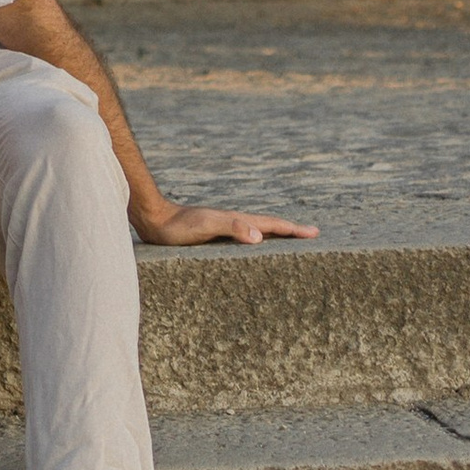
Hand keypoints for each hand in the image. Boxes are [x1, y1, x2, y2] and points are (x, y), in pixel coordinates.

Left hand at [136, 199, 316, 247]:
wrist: (155, 220)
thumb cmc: (178, 226)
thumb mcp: (205, 226)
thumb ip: (231, 227)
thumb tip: (259, 237)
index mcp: (237, 220)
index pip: (272, 225)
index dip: (293, 229)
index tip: (314, 232)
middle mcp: (234, 223)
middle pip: (269, 226)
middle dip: (291, 230)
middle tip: (311, 234)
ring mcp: (225, 229)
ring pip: (257, 232)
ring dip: (276, 235)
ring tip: (290, 241)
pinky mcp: (214, 237)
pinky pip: (244, 239)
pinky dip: (257, 242)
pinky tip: (254, 249)